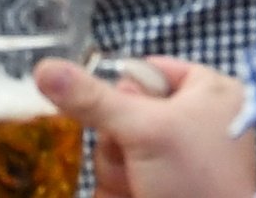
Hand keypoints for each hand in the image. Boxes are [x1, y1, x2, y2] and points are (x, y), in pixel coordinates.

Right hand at [35, 56, 255, 197]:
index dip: (130, 94)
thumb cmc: (196, 183)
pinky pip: (116, 180)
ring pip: (114, 152)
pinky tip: (137, 197)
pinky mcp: (155, 189)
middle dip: (121, 144)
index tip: (133, 116)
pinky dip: (118, 191)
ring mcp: (172, 162)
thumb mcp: (145, 130)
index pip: (147, 71)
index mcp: (209, 92)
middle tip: (140, 160)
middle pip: (122, 115)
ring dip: (117, 173)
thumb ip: (93, 99)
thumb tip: (46, 70)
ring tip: (143, 186)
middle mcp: (192, 123)